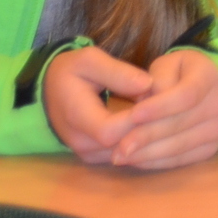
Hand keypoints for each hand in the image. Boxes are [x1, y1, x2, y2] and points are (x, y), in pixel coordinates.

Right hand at [43, 45, 151, 164]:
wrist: (49, 91)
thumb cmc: (70, 72)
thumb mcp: (90, 60)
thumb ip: (117, 72)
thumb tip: (149, 84)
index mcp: (75, 116)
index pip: (111, 131)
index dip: (138, 119)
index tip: (159, 99)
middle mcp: (80, 143)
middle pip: (122, 146)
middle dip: (148, 127)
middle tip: (168, 105)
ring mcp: (87, 154)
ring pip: (126, 155)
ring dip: (146, 136)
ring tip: (163, 112)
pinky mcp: (95, 157)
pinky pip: (123, 156)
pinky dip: (139, 142)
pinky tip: (152, 123)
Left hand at [107, 48, 217, 168]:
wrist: (199, 89)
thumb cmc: (175, 74)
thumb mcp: (164, 66)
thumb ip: (155, 80)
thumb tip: (144, 107)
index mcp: (209, 76)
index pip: (186, 95)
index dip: (160, 107)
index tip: (133, 115)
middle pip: (181, 124)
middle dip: (147, 136)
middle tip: (119, 146)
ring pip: (180, 146)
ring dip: (148, 154)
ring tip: (121, 157)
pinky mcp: (211, 149)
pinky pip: (181, 160)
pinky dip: (156, 162)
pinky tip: (136, 161)